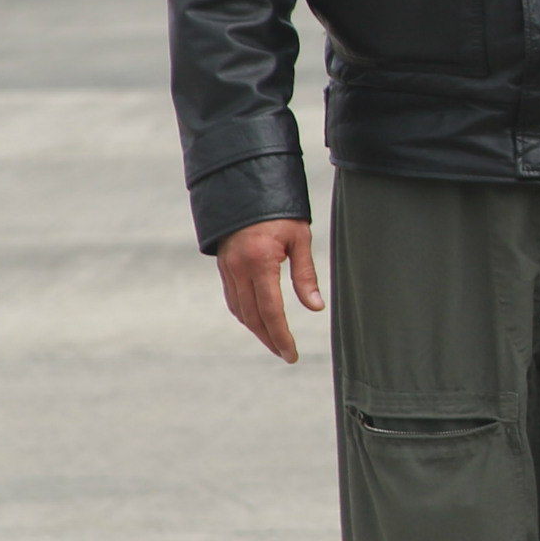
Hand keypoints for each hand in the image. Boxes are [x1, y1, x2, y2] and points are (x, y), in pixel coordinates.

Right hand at [217, 217, 321, 363]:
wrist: (245, 186)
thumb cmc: (280, 210)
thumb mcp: (300, 238)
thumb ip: (306, 275)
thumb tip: (315, 307)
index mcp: (260, 261)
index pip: (271, 311)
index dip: (281, 336)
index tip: (291, 354)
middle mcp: (239, 268)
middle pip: (253, 317)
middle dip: (269, 339)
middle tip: (286, 354)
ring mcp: (227, 268)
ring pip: (240, 311)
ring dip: (257, 330)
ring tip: (275, 342)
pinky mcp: (224, 266)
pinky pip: (233, 298)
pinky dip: (245, 314)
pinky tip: (258, 321)